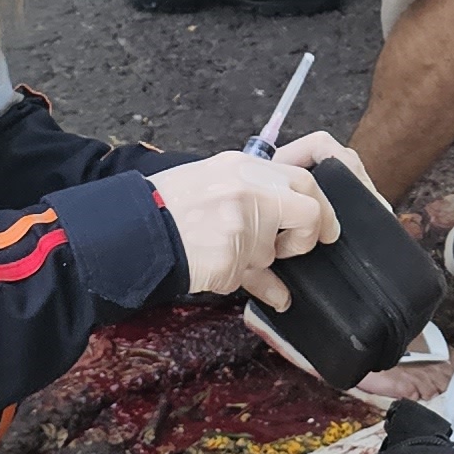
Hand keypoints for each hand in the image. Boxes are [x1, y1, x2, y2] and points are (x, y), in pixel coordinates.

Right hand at [150, 149, 338, 303]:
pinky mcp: (231, 259)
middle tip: (304, 245)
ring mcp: (241, 225)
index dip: (320, 204)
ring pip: (271, 250)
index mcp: (242, 167)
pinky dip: (255, 285)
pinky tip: (252, 286)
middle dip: (310, 232)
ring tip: (227, 253)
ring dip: (257, 260)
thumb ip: (247, 192)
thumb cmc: (163, 206)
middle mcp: (248, 191)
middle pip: (307, 209)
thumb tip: (277, 215)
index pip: (302, 179)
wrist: (131, 230)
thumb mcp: (208, 180)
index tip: (322, 223)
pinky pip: (254, 278)